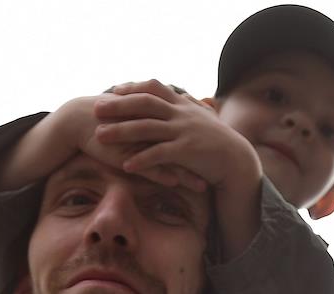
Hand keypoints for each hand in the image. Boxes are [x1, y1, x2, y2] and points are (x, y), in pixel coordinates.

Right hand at [53, 94, 206, 190]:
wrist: (82, 119)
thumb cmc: (109, 119)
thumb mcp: (134, 118)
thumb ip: (150, 122)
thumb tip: (165, 127)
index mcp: (157, 116)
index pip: (186, 131)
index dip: (202, 144)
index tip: (218, 155)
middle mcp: (153, 126)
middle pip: (184, 145)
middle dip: (202, 160)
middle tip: (220, 171)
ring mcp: (141, 140)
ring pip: (170, 159)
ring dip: (187, 174)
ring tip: (203, 187)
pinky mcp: (128, 152)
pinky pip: (149, 166)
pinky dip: (163, 175)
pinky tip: (176, 186)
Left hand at [94, 80, 258, 193]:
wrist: (236, 160)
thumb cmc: (216, 142)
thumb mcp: (200, 119)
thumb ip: (186, 108)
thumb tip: (178, 98)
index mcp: (182, 104)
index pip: (154, 88)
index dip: (133, 88)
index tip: (114, 90)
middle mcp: (181, 114)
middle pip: (144, 104)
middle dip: (119, 106)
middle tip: (96, 108)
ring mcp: (183, 131)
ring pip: (147, 128)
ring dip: (121, 132)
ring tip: (100, 137)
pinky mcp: (187, 152)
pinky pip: (160, 154)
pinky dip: (142, 159)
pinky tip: (126, 165)